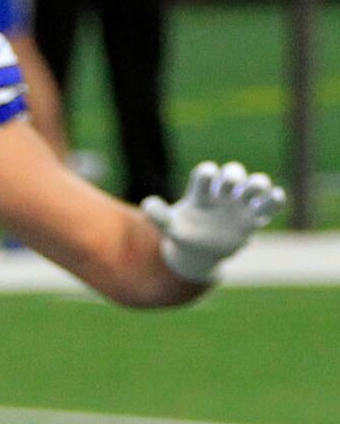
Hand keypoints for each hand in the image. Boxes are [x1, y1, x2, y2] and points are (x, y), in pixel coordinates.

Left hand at [141, 162, 284, 283]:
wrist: (201, 250)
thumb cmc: (184, 233)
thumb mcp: (170, 227)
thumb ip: (159, 216)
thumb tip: (147, 203)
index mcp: (202, 193)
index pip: (206, 175)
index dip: (207, 173)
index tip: (206, 174)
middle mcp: (223, 194)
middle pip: (233, 174)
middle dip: (233, 175)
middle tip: (230, 183)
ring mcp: (240, 205)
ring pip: (254, 187)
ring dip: (258, 183)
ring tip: (256, 187)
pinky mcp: (253, 218)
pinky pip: (269, 206)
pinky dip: (274, 200)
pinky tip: (276, 196)